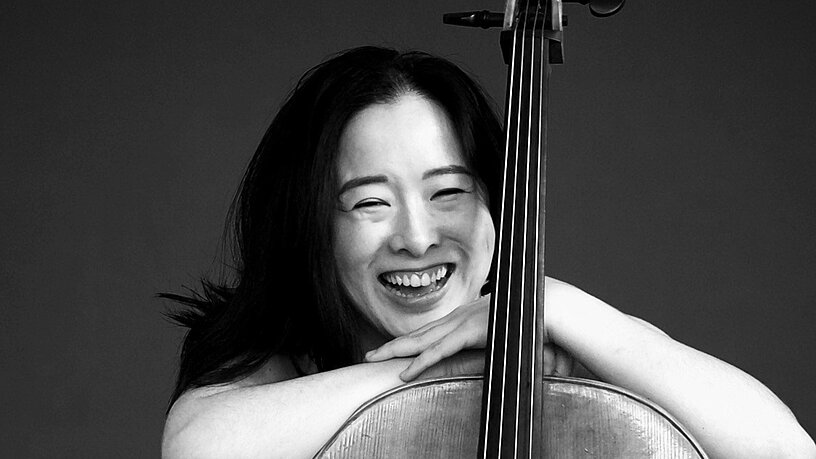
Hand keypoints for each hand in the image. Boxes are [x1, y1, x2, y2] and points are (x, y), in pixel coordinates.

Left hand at [365, 290, 574, 380]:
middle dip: (394, 344)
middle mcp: (463, 315)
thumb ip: (499, 338)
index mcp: (471, 313)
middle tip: (371, 355)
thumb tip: (498, 346)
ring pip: (422, 341)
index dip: (413, 339)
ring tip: (374, 360)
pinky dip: (420, 364)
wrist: (555, 306)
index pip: (434, 329)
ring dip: (396, 352)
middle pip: (421, 333)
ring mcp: (465, 321)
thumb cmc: (538, 320)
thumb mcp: (511, 330)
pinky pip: (440, 352)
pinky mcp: (471, 332)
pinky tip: (405, 373)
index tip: (394, 348)